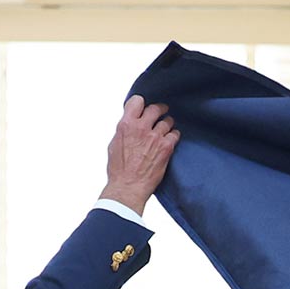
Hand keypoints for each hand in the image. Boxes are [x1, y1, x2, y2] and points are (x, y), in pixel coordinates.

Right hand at [100, 95, 178, 213]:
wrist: (128, 187)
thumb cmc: (119, 171)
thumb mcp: (114, 145)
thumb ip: (124, 131)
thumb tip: (129, 125)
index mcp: (126, 125)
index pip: (137, 101)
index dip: (141, 103)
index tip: (144, 107)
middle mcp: (141, 128)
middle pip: (155, 108)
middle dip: (159, 109)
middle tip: (162, 112)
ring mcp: (155, 137)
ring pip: (167, 121)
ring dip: (168, 123)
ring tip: (167, 127)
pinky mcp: (166, 148)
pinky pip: (175, 134)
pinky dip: (174, 135)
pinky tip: (171, 139)